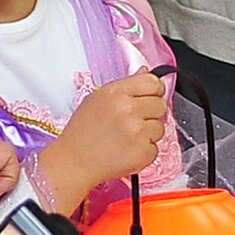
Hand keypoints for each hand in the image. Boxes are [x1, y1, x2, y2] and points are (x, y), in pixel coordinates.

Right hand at [42, 71, 166, 201]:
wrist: (74, 162)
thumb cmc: (82, 132)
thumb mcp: (98, 98)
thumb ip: (125, 85)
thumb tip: (145, 72)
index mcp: (116, 92)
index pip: (153, 82)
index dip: (154, 90)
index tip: (151, 96)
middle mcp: (128, 109)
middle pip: (161, 104)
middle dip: (151, 113)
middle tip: (135, 121)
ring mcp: (137, 132)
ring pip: (160, 128)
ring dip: (149, 134)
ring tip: (128, 138)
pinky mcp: (143, 153)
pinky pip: (155, 148)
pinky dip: (145, 152)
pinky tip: (127, 150)